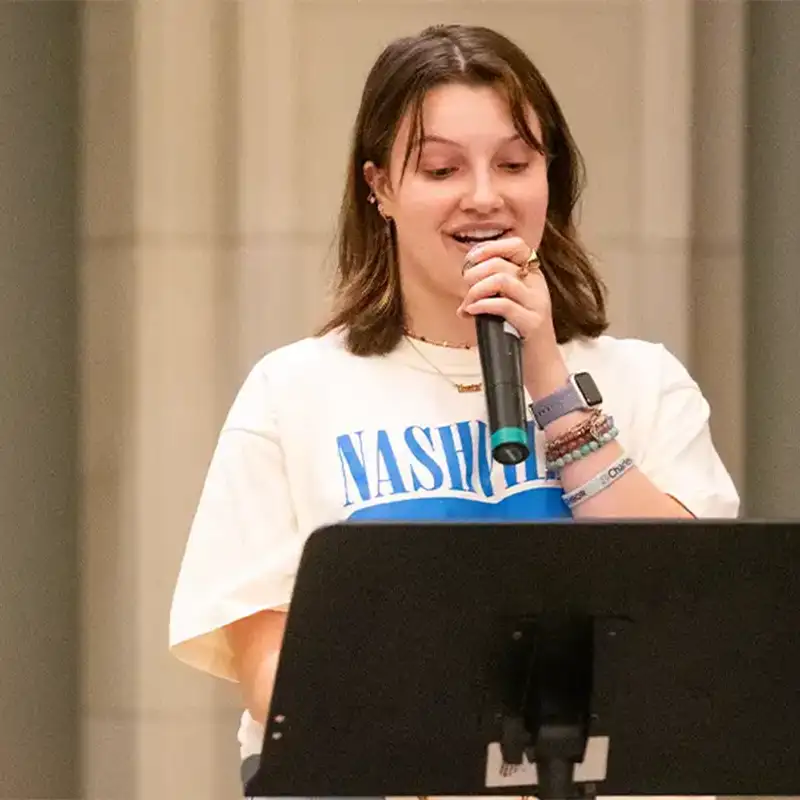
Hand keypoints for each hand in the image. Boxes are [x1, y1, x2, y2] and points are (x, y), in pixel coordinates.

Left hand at [456, 236, 568, 399]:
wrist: (541, 367)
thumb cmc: (519, 336)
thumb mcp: (508, 305)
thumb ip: (492, 290)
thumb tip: (466, 283)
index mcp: (532, 277)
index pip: (516, 245)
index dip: (490, 247)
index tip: (471, 260)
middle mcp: (537, 286)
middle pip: (501, 263)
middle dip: (475, 273)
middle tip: (465, 288)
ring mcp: (536, 303)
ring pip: (502, 280)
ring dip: (476, 290)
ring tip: (468, 303)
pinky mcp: (532, 322)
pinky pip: (503, 305)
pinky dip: (482, 305)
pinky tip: (472, 312)